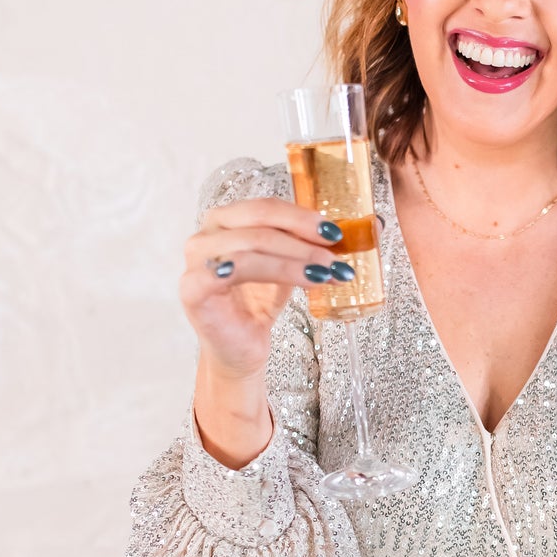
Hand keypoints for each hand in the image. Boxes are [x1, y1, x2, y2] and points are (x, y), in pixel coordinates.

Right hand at [180, 196, 351, 379]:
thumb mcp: (288, 266)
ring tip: (326, 273)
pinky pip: (232, 271)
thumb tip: (363, 229)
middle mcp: (206, 234)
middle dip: (302, 237)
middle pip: (259, 221)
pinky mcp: (193, 288)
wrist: (240, 349)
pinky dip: (272, 272)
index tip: (335, 231)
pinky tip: (302, 280)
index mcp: (226, 220)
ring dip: (294, 258)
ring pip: (251, 246)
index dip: (301, 216)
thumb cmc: (258, 304)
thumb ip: (309, 245)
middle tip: (334, 254)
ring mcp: (196, 260)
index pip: (266, 207)